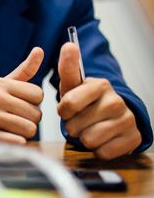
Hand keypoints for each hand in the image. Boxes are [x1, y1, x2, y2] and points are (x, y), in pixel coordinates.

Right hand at [0, 47, 43, 143]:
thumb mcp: (2, 84)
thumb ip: (24, 70)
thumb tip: (40, 50)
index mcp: (0, 84)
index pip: (38, 94)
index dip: (33, 102)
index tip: (20, 104)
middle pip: (36, 114)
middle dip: (29, 119)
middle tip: (13, 118)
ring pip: (29, 129)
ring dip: (23, 132)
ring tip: (9, 127)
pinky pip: (19, 142)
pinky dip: (16, 142)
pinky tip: (3, 136)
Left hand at [57, 42, 140, 159]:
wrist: (113, 117)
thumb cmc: (86, 100)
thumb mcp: (73, 84)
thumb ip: (68, 66)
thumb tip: (69, 44)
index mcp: (101, 85)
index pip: (68, 104)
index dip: (63, 111)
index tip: (68, 108)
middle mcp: (116, 101)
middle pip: (75, 126)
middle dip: (73, 126)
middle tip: (81, 119)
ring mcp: (127, 120)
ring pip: (88, 140)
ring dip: (84, 138)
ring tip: (90, 128)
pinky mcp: (133, 139)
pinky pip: (102, 152)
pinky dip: (98, 149)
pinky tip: (103, 139)